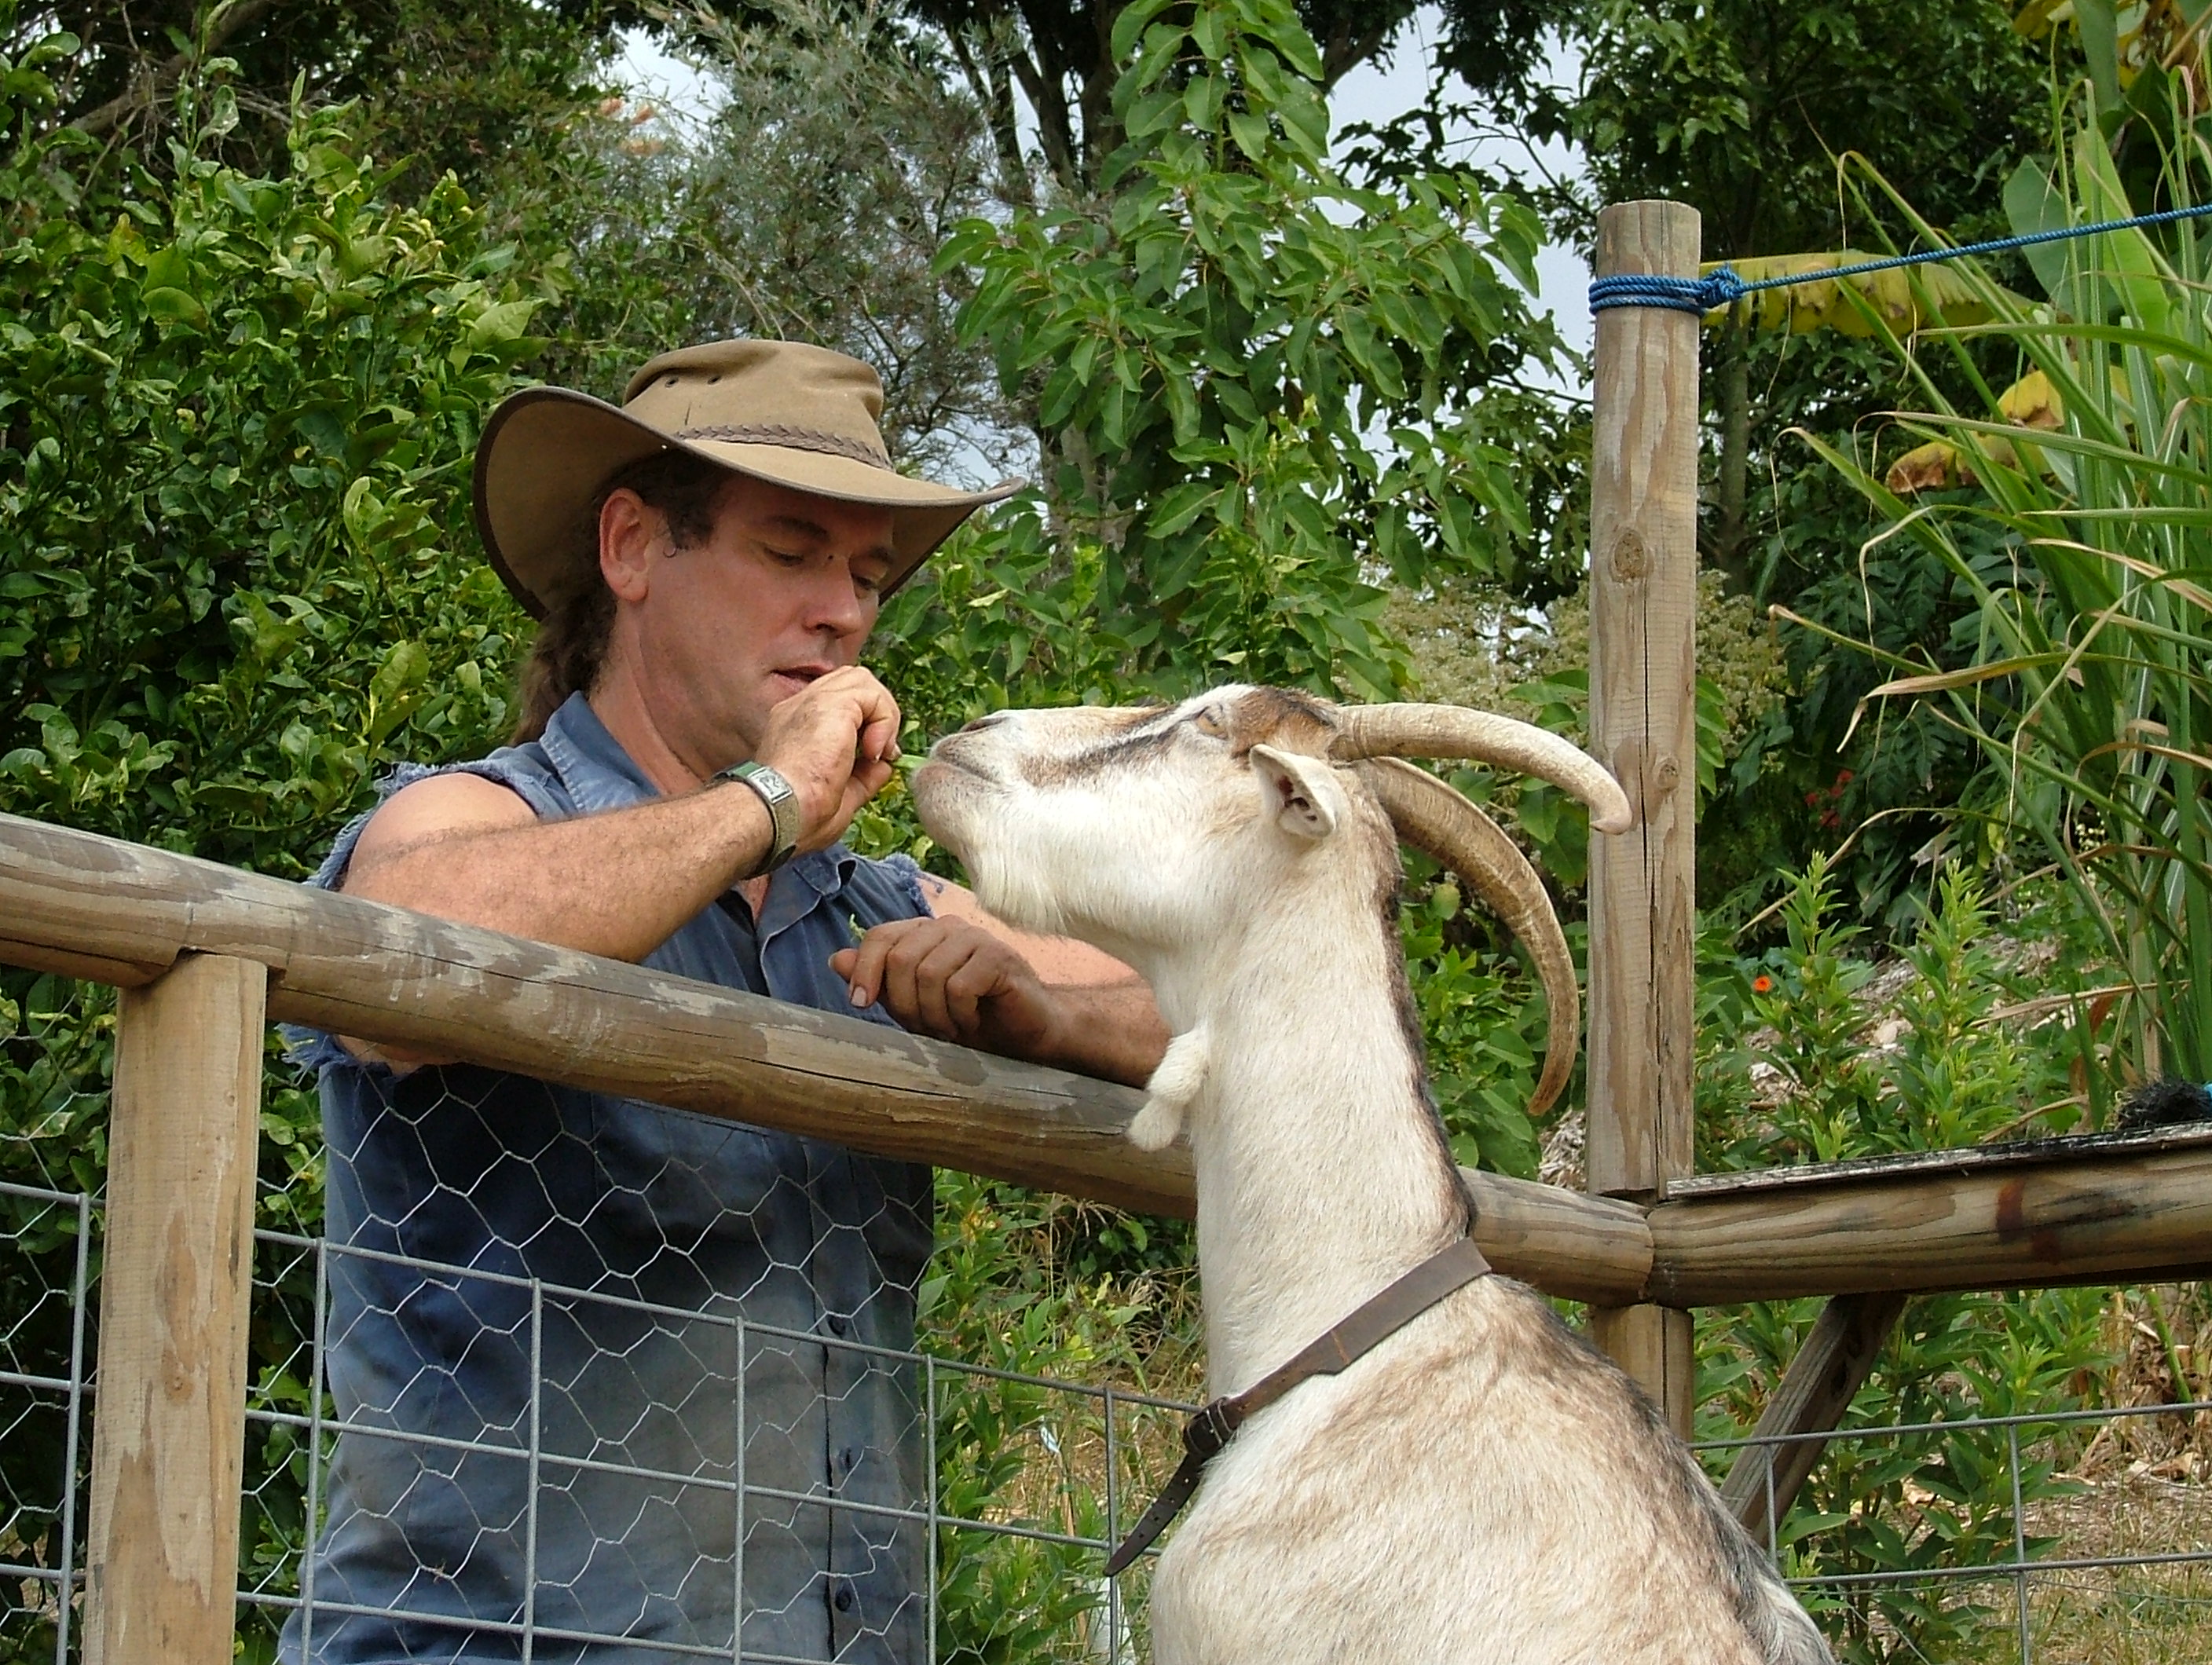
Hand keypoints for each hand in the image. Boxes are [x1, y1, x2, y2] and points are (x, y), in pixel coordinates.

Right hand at [752, 666, 903, 851]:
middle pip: (851, 683)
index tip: (874, 759)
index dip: (864, 724)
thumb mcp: (839, 796)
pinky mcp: (831, 704)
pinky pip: (872, 695)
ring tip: (878, 751)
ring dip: (882, 714)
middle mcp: (800, 706)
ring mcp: (813, 701)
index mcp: (794, 725)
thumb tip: (884, 765)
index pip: (837, 703)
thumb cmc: (797, 816)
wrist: (778, 813)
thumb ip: (863, 776)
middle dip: (876, 712)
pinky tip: (874, 752)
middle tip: (881, 752)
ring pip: (863, 681)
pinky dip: (884, 721)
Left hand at [830, 915, 1066, 1062]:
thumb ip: (880, 980)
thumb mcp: (913, 1005)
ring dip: (934, 1014)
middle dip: (905, 1003)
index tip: (859, 1004)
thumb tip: (836, 959)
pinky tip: (971, 1023)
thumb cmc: (969, 1018)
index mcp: (924, 933)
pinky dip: (959, 1015)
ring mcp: (976, 938)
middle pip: (901, 957)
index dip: (864, 970)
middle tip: (926, 1028)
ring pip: (929, 973)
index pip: (880, 936)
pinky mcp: (999, 957)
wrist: (1025, 1034)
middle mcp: (948, 927)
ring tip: (951, 1029)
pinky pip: (959, 987)